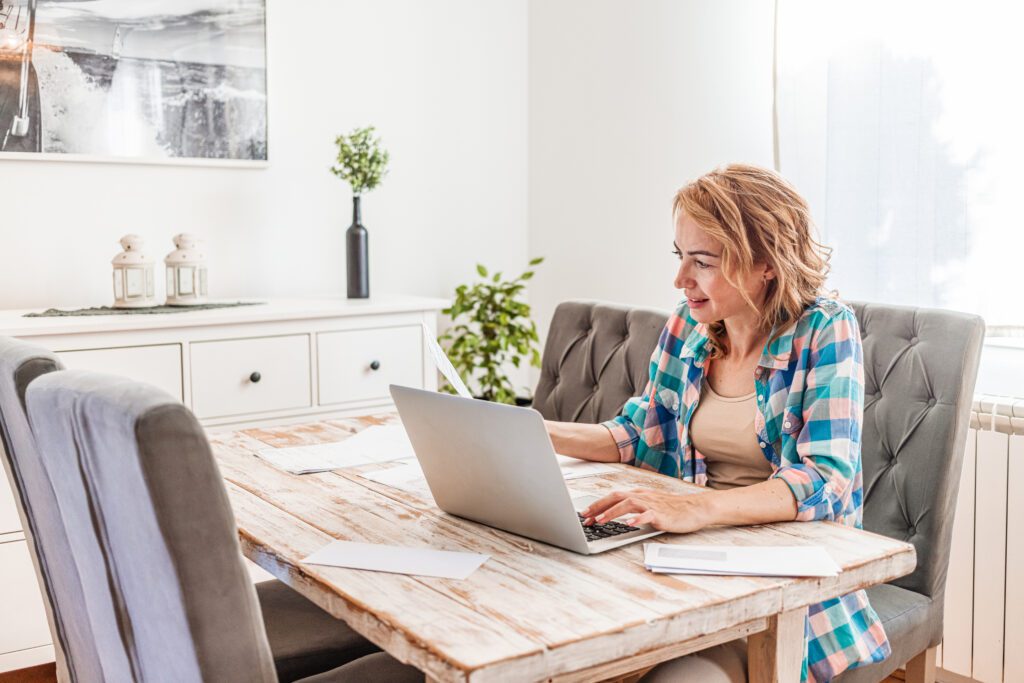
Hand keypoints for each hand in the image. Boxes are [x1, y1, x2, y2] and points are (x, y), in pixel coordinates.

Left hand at [581, 488, 711, 533]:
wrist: (696, 508)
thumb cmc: (674, 509)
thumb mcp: (650, 506)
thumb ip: (635, 509)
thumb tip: (617, 515)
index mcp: (639, 494)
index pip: (614, 496)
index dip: (598, 504)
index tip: (585, 514)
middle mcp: (643, 497)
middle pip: (617, 497)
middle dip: (599, 507)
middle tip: (585, 517)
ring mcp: (653, 505)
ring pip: (629, 503)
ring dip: (613, 512)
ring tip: (601, 520)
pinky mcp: (662, 514)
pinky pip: (648, 515)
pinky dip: (637, 519)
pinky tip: (629, 524)